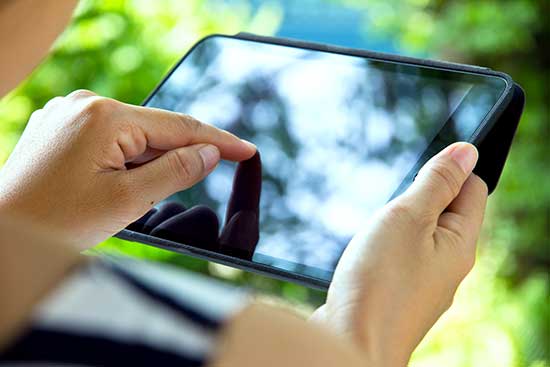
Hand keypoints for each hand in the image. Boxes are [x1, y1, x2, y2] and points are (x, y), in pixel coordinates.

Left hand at [0, 90, 255, 247]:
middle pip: (156, 131)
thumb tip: (209, 153)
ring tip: (130, 196)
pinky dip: (126, 160)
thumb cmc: (56, 221)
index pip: (180, 126)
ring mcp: (70, 114)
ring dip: (148, 163)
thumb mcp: (128, 200)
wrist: (5, 233)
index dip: (218, 141)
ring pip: (133, 137)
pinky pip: (110, 139)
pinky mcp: (62, 128)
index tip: (247, 151)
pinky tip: (118, 184)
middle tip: (197, 183)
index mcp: (105, 116)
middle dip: (178, 157)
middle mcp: (86, 105)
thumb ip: (176, 171)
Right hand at [312, 142, 487, 366]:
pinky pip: (402, 259)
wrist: (351, 342)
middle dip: (418, 198)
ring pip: (420, 237)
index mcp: (460, 243)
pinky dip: (386, 248)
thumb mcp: (408, 216)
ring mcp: (424, 285)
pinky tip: (367, 255)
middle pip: (446, 212)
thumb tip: (468, 151)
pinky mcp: (400, 296)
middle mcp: (449, 267)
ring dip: (399, 224)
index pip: (473, 189)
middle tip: (390, 204)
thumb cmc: (379, 279)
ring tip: (375, 232)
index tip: (417, 170)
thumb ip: (438, 182)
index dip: (449, 170)